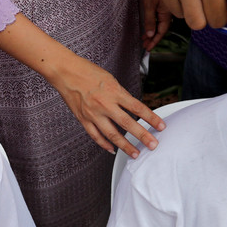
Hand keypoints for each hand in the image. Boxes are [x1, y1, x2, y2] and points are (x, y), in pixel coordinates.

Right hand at [0, 13, 164, 157]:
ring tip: (135, 154)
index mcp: (114, 91)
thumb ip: (121, 95)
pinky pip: (96, 136)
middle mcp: (105, 104)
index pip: (138, 107)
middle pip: (127, 123)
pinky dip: (104, 144)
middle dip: (142, 136)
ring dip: (125, 146)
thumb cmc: (88, 72)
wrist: (65, 72)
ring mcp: (93, 114)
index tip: (161, 126)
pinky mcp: (83, 119)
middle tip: (153, 145)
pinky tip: (113, 150)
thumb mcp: (110, 80)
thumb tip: (133, 109)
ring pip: (112, 134)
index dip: (151, 118)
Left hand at [140, 0, 171, 51]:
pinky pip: (162, 13)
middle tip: (145, 44)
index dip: (155, 40)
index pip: (162, 31)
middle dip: (153, 37)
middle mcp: (170, 9)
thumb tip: (150, 34)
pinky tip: (150, 22)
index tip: (148, 47)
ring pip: (162, 21)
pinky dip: (155, 20)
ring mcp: (168, 3)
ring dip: (154, 29)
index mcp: (168, 11)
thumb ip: (150, 19)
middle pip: (163, 28)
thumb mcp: (149, 2)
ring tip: (145, 36)